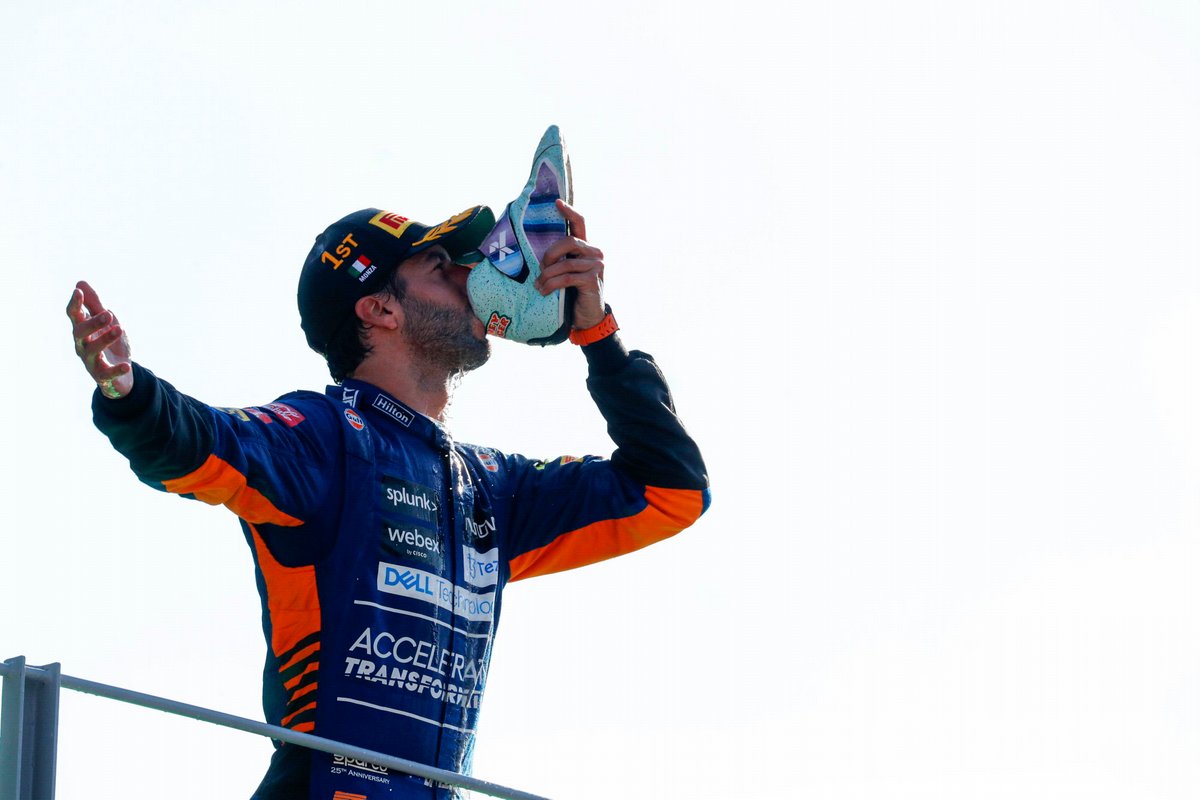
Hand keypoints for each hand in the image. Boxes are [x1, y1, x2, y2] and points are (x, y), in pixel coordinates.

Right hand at [67, 281, 133, 398]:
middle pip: (79, 333)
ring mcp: (90, 361)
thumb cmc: (110, 343)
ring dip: (105, 339)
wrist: (121, 372)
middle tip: (108, 314)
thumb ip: (95, 305)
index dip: (74, 304)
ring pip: (91, 350)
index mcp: (82, 330)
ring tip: (120, 329)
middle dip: (92, 323)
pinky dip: (117, 369)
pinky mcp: (101, 376)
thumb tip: (79, 283)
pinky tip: (127, 365)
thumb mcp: (106, 321)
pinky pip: (107, 373)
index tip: (78, 292)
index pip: (73, 316)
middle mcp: (81, 345)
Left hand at [536, 200, 606, 329]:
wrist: (588, 318)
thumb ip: (559, 260)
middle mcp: (595, 253)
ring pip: (565, 263)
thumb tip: (535, 255)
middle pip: (569, 241)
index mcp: (586, 248)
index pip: (580, 223)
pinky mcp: (593, 280)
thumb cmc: (573, 294)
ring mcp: (596, 266)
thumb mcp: (565, 273)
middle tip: (541, 269)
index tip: (556, 202)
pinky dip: (552, 285)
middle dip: (550, 254)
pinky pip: (567, 277)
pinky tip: (545, 292)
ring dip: (547, 275)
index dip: (569, 211)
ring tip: (539, 286)